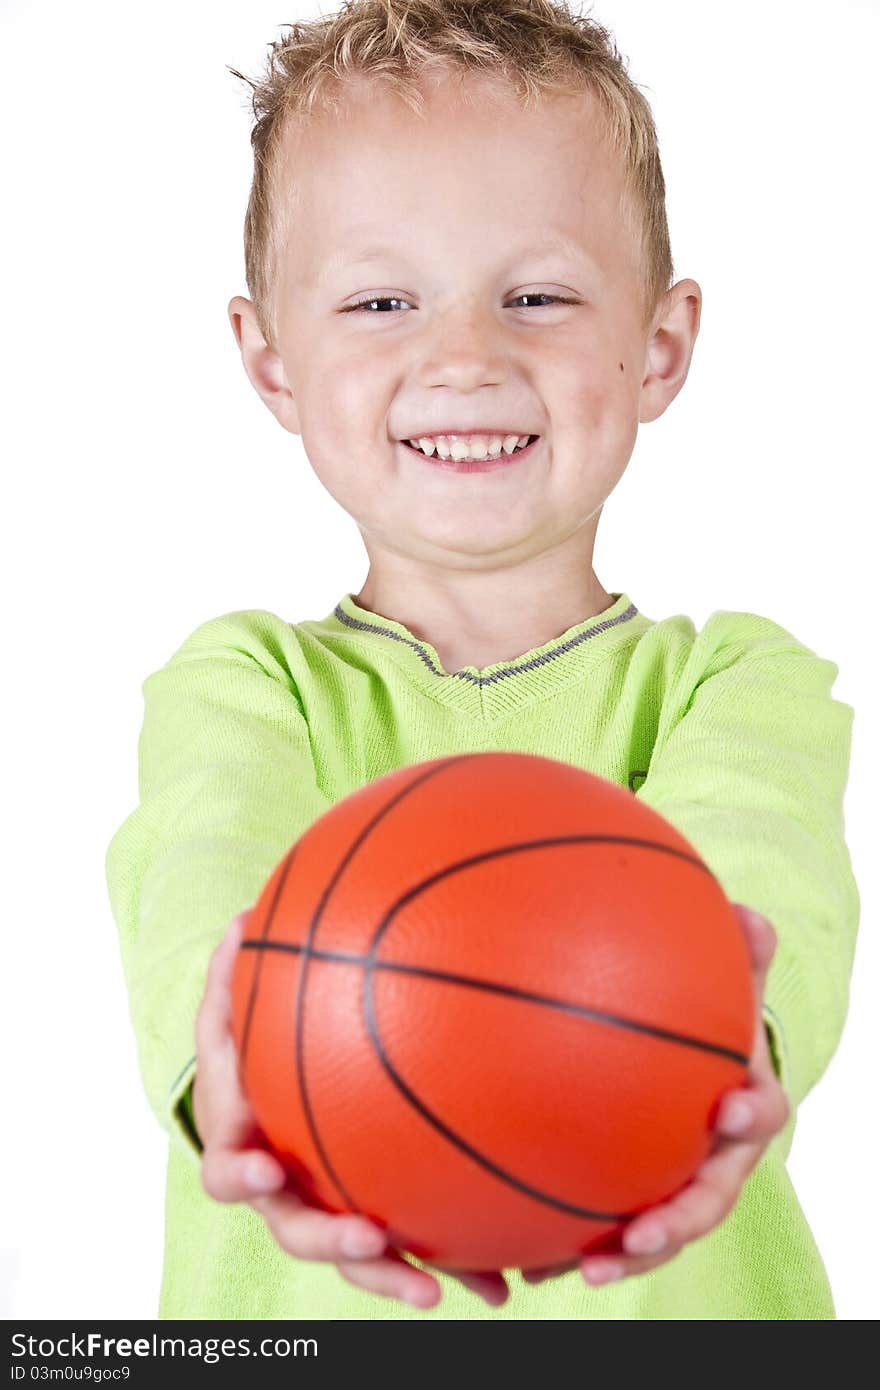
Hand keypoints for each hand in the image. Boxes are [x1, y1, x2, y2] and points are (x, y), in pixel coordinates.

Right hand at [194, 911, 507, 1308]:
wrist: (256, 1100)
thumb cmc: (242, 1053)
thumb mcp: (227, 1014)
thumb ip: (231, 975)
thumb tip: (239, 918)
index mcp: (242, 1148)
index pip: (228, 1170)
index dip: (241, 1174)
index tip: (264, 1170)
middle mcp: (283, 1196)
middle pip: (299, 1232)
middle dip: (333, 1240)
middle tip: (368, 1234)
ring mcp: (328, 1213)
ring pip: (358, 1257)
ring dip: (394, 1274)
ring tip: (438, 1289)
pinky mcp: (373, 1221)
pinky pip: (410, 1248)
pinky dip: (453, 1269)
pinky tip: (506, 1282)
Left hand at [519, 903, 789, 1288]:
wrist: (688, 1060)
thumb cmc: (707, 1018)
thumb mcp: (726, 980)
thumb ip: (736, 953)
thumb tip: (752, 915)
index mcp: (742, 1103)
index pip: (759, 1110)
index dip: (750, 1113)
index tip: (727, 1108)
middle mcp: (714, 1156)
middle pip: (706, 1199)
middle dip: (676, 1222)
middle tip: (641, 1236)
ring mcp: (673, 1183)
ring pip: (656, 1231)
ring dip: (621, 1256)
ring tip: (580, 1272)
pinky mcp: (631, 1199)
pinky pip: (604, 1230)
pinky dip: (570, 1249)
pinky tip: (521, 1261)